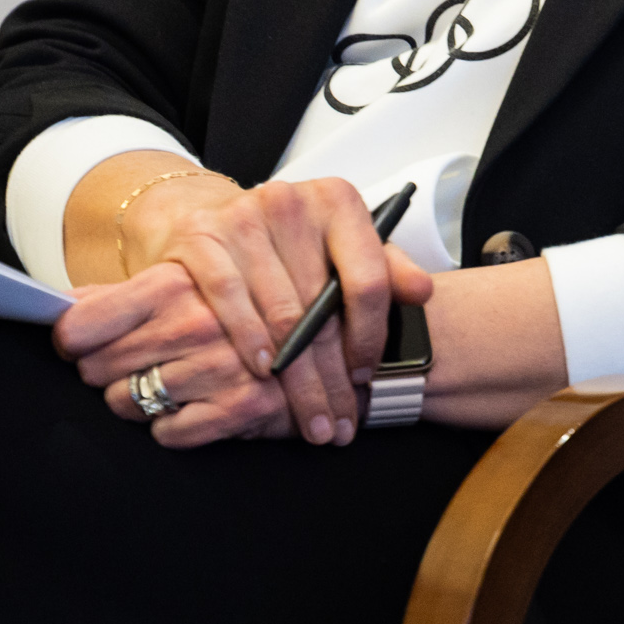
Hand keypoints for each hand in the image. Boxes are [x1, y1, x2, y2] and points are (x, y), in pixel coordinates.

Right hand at [53, 174, 432, 447]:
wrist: (212, 216)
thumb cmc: (289, 243)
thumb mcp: (342, 248)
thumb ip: (387, 269)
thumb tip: (421, 291)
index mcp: (337, 200)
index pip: (367, 278)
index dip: (370, 336)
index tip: (366, 374)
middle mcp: (291, 202)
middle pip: (320, 309)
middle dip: (331, 376)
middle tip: (339, 422)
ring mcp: (242, 217)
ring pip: (279, 314)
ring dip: (295, 377)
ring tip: (310, 418)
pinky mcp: (201, 237)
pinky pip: (229, 298)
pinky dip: (247, 339)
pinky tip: (263, 371)